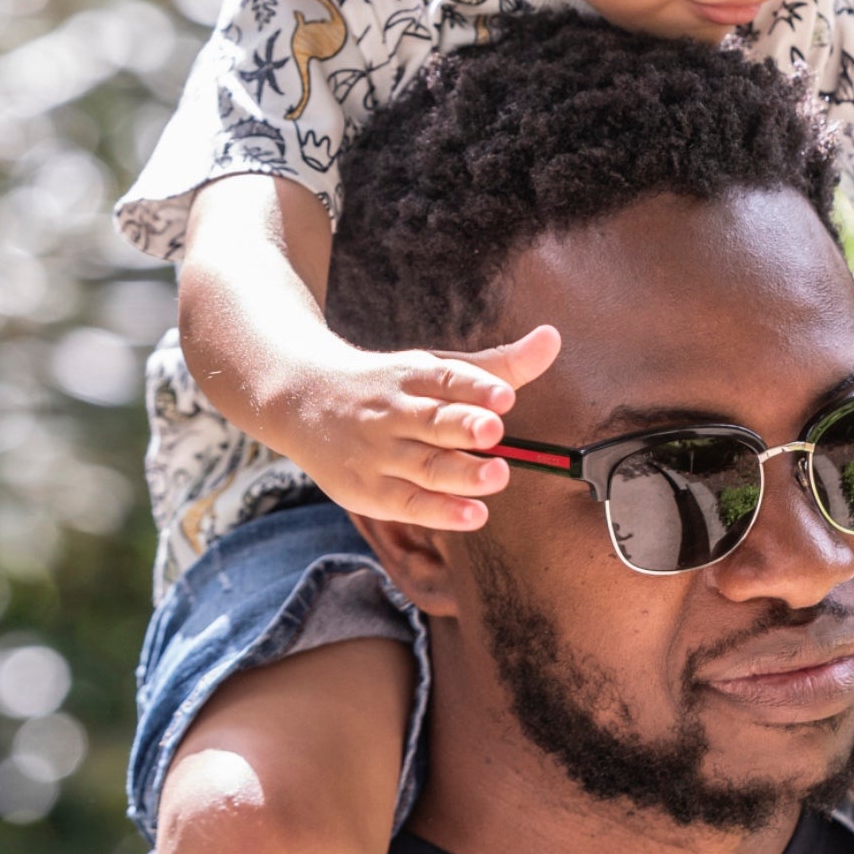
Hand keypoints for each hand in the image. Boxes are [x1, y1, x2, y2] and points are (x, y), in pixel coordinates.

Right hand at [285, 326, 560, 528]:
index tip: (505, 395)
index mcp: (411, 376)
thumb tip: (552, 338)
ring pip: (423, 465)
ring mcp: (378, 453)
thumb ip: (497, 365)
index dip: (477, 387)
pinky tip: (475, 515)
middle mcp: (394, 412)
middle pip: (433, 421)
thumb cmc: (388, 387)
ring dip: (461, 475)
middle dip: (465, 427)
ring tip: (498, 477)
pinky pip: (408, 503)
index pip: (446, 379)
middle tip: (495, 431)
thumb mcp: (435, 368)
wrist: (301, 401)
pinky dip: (441, 511)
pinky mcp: (367, 489)